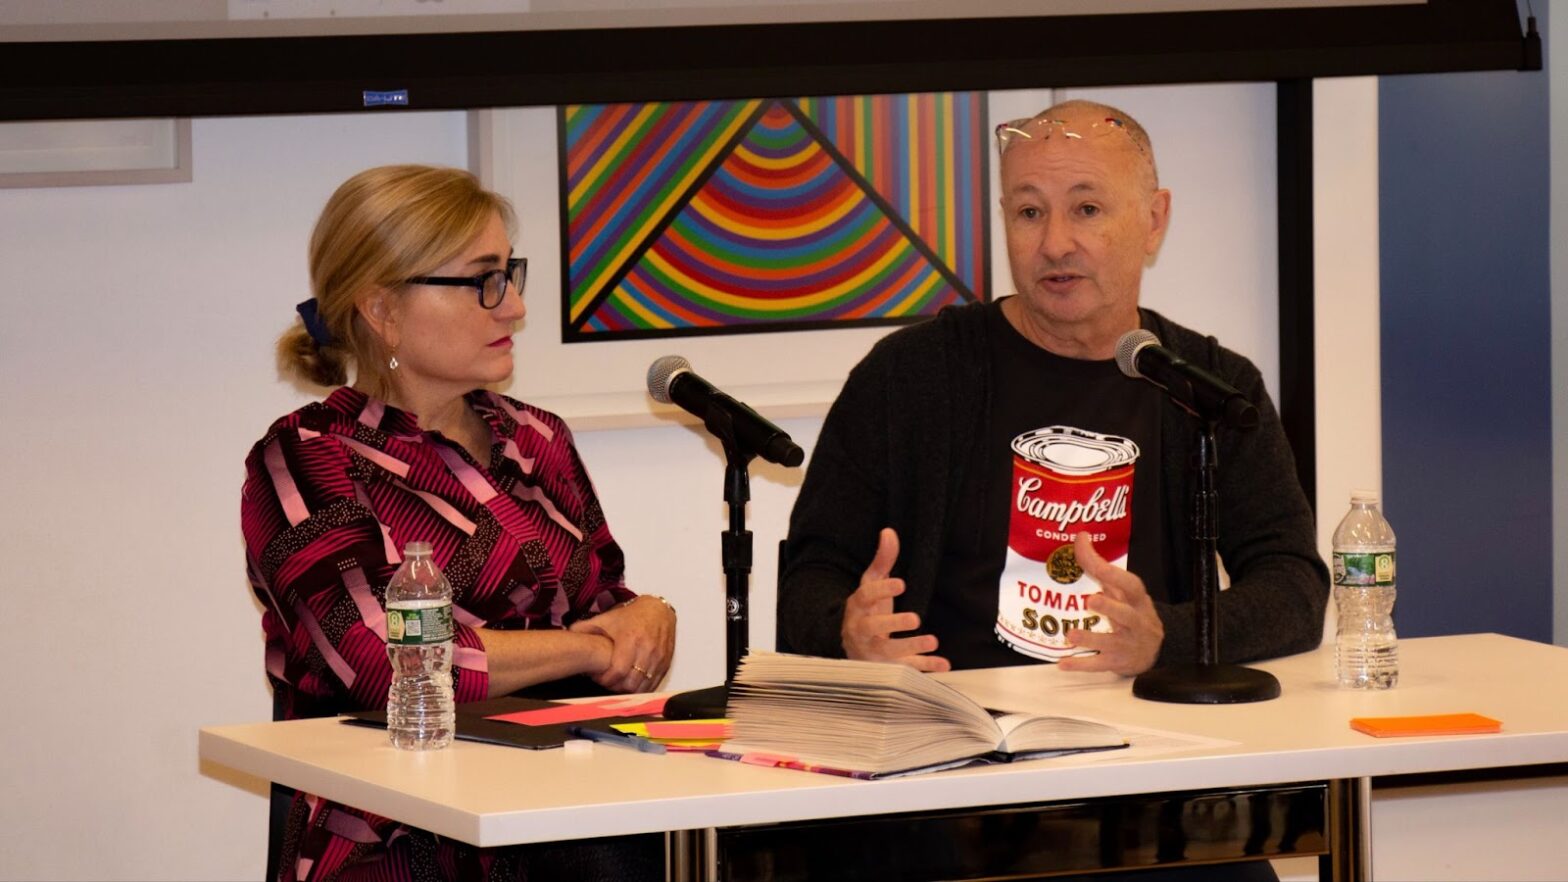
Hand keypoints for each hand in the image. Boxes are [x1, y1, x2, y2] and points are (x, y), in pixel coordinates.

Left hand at [569, 596, 676, 692]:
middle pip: (630, 683)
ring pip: (643, 687)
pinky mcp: (665, 664)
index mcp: (631, 639)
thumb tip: (565, 635)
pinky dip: (642, 688)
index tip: (599, 678)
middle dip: (616, 687)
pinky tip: (631, 683)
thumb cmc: (631, 616)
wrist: (658, 611)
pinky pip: (653, 684)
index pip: (618, 671)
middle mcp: (647, 650)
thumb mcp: (606, 619)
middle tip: (607, 683)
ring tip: (618, 683)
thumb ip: (585, 628)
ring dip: (628, 690)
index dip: (606, 680)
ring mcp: (658, 658)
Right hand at [840, 528, 949, 671]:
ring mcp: (874, 651)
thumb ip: (882, 560)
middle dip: (892, 623)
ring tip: (932, 640)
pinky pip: (907, 669)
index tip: (901, 583)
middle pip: (873, 627)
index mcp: (858, 607)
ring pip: (890, 652)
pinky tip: (944, 664)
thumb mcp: (871, 585)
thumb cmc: (866, 611)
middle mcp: (862, 630)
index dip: (882, 590)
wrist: (852, 648)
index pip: (866, 597)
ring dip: (911, 647)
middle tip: (915, 618)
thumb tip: (889, 531)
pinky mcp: (888, 667)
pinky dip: (925, 668)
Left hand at [1057, 532, 1163, 675]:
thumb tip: (1081, 537)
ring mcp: (1128, 644)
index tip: (1094, 563)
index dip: (1112, 573)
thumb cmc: (1133, 611)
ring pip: (1111, 643)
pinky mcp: (1118, 662)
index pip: (1129, 584)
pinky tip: (1062, 663)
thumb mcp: (1122, 590)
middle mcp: (1136, 621)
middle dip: (1110, 607)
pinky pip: (1099, 665)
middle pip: (1126, 615)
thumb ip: (1100, 566)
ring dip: (1090, 639)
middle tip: (1091, 601)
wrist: (1157, 650)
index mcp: (1137, 600)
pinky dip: (1081, 665)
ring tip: (1070, 635)